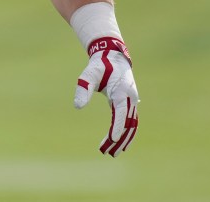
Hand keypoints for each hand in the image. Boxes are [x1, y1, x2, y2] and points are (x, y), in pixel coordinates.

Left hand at [74, 37, 138, 155]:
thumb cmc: (99, 65)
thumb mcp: (89, 74)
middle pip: (128, 123)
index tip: (112, 140)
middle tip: (108, 153)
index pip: (122, 113)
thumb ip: (83, 88)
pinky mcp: (129, 102)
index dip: (118, 127)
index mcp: (121, 91)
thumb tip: (77, 107)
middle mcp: (130, 97)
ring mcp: (132, 100)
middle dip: (119, 139)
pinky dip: (126, 132)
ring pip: (131, 124)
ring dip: (124, 139)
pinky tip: (118, 143)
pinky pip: (130, 121)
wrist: (112, 55)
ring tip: (112, 153)